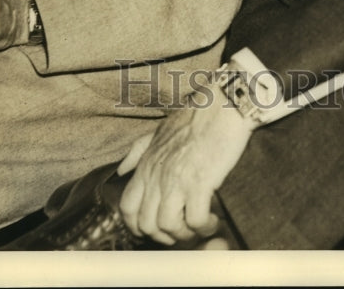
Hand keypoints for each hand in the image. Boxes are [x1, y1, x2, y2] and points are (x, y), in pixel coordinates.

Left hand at [118, 80, 253, 245]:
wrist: (221, 106)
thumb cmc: (194, 118)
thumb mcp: (159, 132)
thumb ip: (138, 151)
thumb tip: (121, 170)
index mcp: (146, 165)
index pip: (127, 208)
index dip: (138, 227)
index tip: (155, 231)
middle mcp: (157, 175)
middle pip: (146, 224)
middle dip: (164, 236)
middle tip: (182, 231)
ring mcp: (176, 180)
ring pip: (167, 227)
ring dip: (185, 234)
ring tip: (199, 226)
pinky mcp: (199, 182)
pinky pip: (195, 221)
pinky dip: (204, 226)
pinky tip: (213, 219)